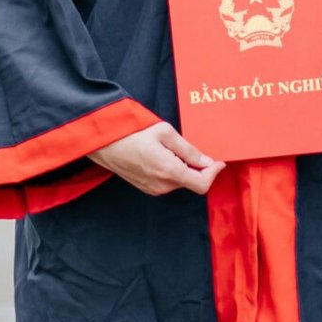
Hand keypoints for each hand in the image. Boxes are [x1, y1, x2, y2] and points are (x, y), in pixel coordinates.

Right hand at [91, 123, 223, 196]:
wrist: (103, 142)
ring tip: (174, 149)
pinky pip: (167, 182)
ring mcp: (152, 188)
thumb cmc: (132, 132)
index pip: (202, 184)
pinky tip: (164, 155)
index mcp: (169, 172)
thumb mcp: (165, 133)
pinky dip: (173, 171)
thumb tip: (206, 161)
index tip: (219, 161)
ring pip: (180, 182)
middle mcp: (161, 185)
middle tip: (194, 148)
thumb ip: (188, 150)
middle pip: (191, 182)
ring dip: (185, 168)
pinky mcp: (145, 187)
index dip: (213, 173)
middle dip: (199, 168)